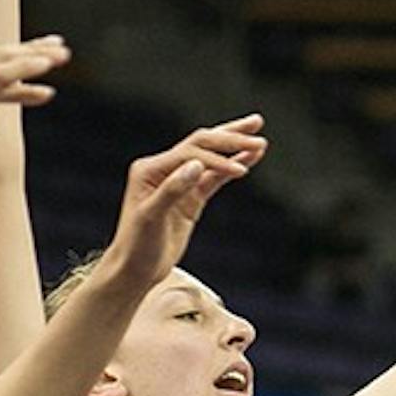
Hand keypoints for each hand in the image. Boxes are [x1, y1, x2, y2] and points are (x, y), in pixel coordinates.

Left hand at [101, 116, 268, 289]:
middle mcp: (164, 170)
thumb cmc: (136, 245)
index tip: (240, 171)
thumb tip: (196, 164)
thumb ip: (173, 189)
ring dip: (235, 146)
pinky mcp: (191, 198)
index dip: (218, 158)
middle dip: (231, 136)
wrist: (134, 269)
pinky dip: (233, 167)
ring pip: (212, 157)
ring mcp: (179, 182)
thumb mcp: (152, 217)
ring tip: (260, 139)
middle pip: (203, 143)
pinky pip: (215, 178)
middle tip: (257, 125)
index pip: (191, 152)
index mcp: (150, 169)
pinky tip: (250, 160)